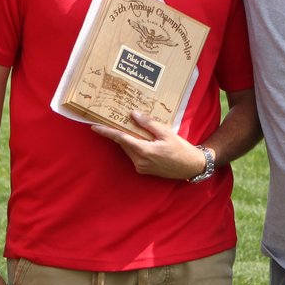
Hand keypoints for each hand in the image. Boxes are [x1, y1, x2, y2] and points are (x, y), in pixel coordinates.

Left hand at [90, 111, 207, 180]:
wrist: (191, 167)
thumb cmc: (181, 149)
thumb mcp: (166, 133)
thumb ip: (148, 124)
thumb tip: (133, 114)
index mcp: (144, 151)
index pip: (121, 139)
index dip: (106, 132)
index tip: (94, 127)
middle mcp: (139, 161)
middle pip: (123, 143)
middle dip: (118, 132)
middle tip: (113, 119)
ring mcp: (141, 167)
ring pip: (128, 149)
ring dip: (127, 139)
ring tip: (130, 127)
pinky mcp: (143, 170)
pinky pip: (134, 155)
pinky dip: (134, 146)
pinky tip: (141, 138)